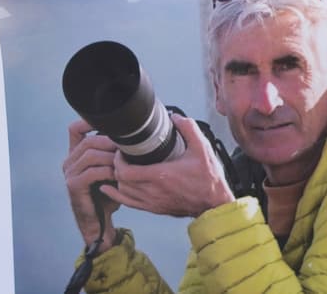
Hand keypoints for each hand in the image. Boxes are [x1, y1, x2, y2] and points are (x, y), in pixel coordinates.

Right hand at [63, 119, 119, 251]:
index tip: (111, 122)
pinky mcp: (73, 186)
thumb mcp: (112, 169)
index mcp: (76, 154)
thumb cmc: (108, 194)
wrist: (100, 221)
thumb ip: (115, 152)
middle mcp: (69, 161)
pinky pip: (91, 172)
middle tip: (128, 146)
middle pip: (88, 141)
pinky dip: (108, 171)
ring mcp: (69, 173)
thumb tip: (136, 134)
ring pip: (90, 154)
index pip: (75, 129)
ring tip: (126, 161)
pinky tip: (119, 175)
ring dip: (111, 156)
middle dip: (110, 141)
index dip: (89, 121)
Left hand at [101, 114, 235, 217]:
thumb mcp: (202, 149)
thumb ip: (189, 129)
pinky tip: (112, 189)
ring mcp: (152, 202)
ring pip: (123, 193)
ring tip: (118, 168)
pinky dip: (118, 195)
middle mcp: (153, 191)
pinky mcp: (154, 208)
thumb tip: (175, 117)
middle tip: (120, 156)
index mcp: (161, 176)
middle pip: (120, 181)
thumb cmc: (208, 179)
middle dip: (116, 167)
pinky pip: (129, 204)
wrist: (214, 202)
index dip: (118, 160)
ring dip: (117, 180)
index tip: (121, 150)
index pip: (125, 171)